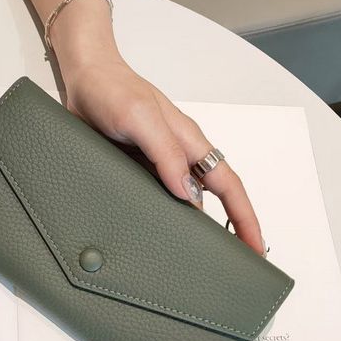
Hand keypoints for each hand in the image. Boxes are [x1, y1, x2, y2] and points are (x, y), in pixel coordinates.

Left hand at [60, 54, 266, 255]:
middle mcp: (179, 157)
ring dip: (197, 227)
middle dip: (230, 229)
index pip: (228, 186)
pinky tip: (160, 233)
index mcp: (190, 144)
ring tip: (201, 256)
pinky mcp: (138, 169)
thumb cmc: (114, 90)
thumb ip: (165, 153)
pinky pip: (158, 198)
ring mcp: (159, 165)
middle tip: (235, 262)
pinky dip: (167, 218)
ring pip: (187, 202)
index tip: (256, 248)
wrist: (85, 79)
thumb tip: (189, 194)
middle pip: (215, 198)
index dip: (245, 218)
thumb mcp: (141, 119)